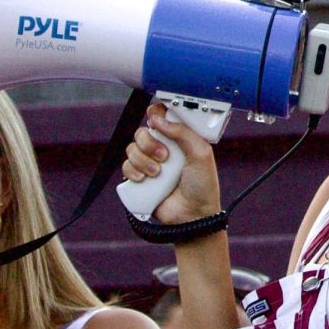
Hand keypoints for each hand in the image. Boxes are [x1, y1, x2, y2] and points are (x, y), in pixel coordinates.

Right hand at [121, 103, 221, 223]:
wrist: (192, 214)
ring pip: (132, 148)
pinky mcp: (140, 177)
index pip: (162, 117)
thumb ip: (183, 132)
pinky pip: (126, 166)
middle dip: (149, 142)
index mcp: (180, 139)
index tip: (155, 118)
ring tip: (158, 173)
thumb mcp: (201, 153)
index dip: (156, 114)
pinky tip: (146, 179)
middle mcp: (164, 148)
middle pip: (142, 132)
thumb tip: (159, 118)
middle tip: (164, 156)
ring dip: (143, 159)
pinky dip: (133, 171)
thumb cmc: (203, 185)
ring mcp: (150, 163)